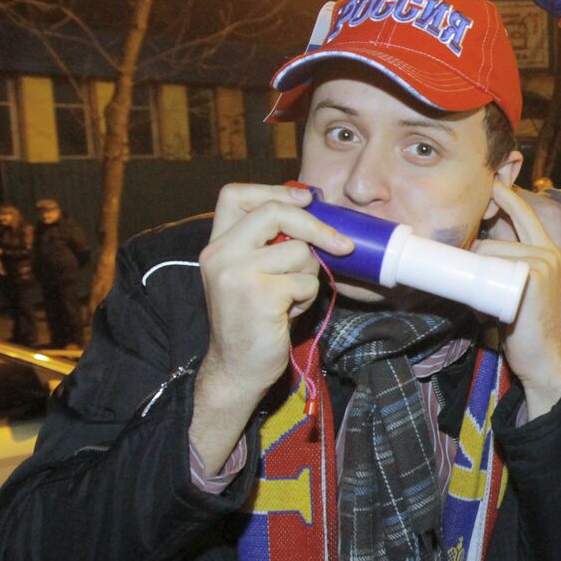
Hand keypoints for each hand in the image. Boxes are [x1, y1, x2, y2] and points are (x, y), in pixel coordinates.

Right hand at [191, 184, 352, 468]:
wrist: (236, 369)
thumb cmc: (253, 322)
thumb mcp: (250, 275)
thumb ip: (268, 246)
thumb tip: (314, 215)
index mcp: (217, 244)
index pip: (235, 195)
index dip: (274, 191)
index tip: (308, 200)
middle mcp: (220, 253)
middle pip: (276, 213)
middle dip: (317, 227)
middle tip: (343, 246)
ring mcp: (236, 272)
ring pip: (300, 253)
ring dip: (308, 277)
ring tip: (291, 298)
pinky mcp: (258, 293)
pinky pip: (305, 282)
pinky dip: (307, 299)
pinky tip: (289, 313)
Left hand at [472, 182, 560, 417]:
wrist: (540, 357)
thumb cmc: (522, 325)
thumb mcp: (510, 288)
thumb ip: (498, 267)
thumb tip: (467, 253)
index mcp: (548, 251)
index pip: (524, 214)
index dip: (508, 197)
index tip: (494, 182)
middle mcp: (549, 252)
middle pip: (492, 241)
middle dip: (475, 263)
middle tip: (479, 292)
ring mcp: (543, 261)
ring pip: (488, 253)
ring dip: (476, 282)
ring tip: (490, 308)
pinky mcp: (533, 274)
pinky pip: (490, 267)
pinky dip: (479, 290)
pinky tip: (490, 310)